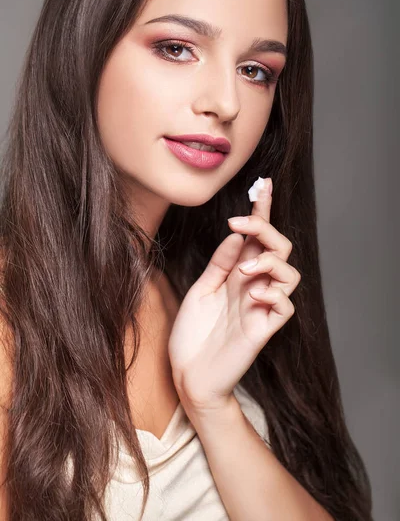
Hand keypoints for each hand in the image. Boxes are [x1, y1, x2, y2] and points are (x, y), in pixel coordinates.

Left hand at [168, 178, 300, 412]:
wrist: (187, 375)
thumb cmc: (191, 335)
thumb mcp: (201, 290)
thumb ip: (220, 264)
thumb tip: (237, 234)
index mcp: (237, 275)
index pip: (256, 238)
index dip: (262, 212)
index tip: (261, 185)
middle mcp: (253, 287)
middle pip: (278, 248)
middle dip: (266, 228)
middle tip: (242, 222)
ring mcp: (261, 308)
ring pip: (290, 274)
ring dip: (269, 261)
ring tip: (244, 270)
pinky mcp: (263, 330)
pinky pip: (285, 306)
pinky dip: (274, 293)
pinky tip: (255, 292)